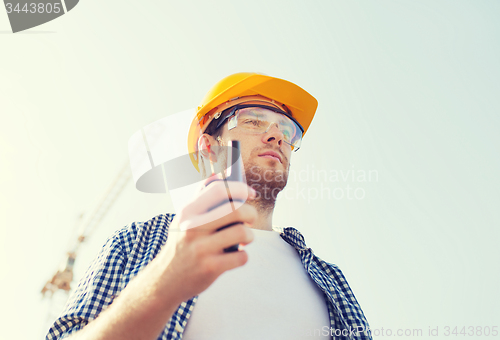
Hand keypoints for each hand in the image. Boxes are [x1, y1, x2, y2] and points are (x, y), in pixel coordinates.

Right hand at [149, 174, 256, 303]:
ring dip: (249, 236)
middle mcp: (192, 227)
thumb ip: (199, 198)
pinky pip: (241, 257)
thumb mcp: (183, 220)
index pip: (218, 190)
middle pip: (236, 210)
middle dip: (250, 214)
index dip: (240, 189)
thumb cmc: (180, 246)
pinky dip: (243, 256)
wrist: (164, 281)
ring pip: (242, 232)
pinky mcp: (210, 268)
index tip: (251, 194)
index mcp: (188, 212)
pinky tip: (234, 256)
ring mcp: (201, 248)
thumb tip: (217, 175)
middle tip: (249, 221)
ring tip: (242, 240)